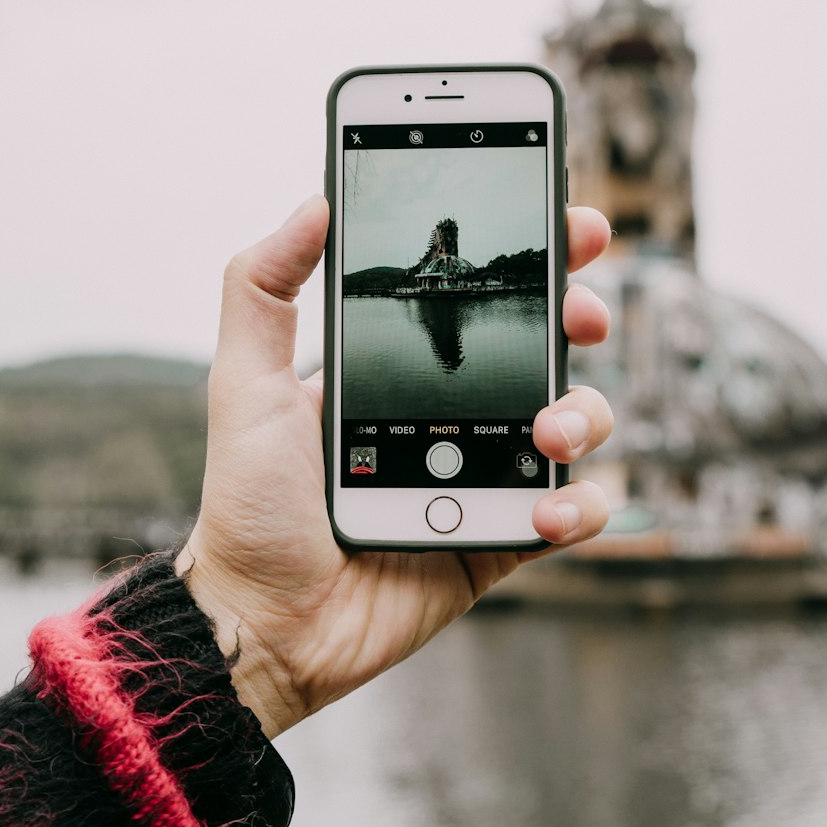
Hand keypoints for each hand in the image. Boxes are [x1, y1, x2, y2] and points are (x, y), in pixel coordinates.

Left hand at [177, 195, 612, 737]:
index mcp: (401, 370)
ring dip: (582, 413)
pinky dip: (576, 507)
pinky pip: (567, 514)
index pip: (480, 298)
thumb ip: (262, 289)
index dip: (534, 257)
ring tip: (545, 432)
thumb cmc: (249, 505)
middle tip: (579, 314)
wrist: (264, 623)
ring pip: (573, 423)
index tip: (571, 225)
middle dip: (577, 317)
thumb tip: (311, 203)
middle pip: (545, 347)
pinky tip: (545, 509)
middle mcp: (452, 415)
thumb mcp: (244, 385)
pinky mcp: (500, 541)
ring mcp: (481, 477)